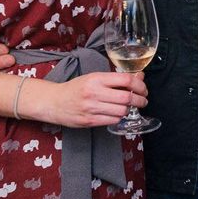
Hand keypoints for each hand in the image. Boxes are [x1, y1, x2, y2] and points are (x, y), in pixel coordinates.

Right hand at [29, 71, 148, 127]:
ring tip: (130, 107)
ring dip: (130, 110)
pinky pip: (113, 121)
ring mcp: (91, 108)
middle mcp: (94, 93)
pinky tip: (118, 114)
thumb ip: (114, 78)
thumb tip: (139, 78)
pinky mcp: (89, 121)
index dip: (139, 84)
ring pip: (122, 111)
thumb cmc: (76, 88)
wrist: (54, 102)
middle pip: (126, 97)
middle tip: (143, 100)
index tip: (143, 88)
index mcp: (96, 78)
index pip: (125, 80)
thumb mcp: (94, 77)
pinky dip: (119, 118)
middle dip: (140, 99)